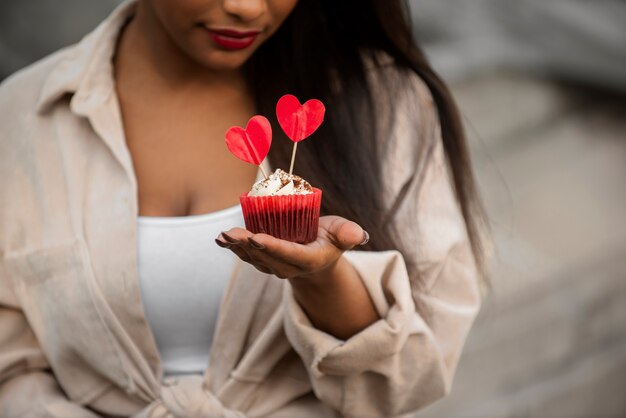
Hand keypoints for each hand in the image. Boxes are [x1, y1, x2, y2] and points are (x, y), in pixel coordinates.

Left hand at [215, 216, 368, 280]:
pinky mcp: (262, 261)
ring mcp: (272, 266)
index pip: (288, 254)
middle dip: (247, 246)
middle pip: (265, 257)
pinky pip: (246, 255)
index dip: (272, 246)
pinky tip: (220, 239)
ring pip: (252, 258)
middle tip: (232, 234)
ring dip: (236, 248)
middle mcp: (287, 267)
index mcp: (308, 260)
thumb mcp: (342, 235)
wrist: (316, 259)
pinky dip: (232, 248)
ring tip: (223, 236)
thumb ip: (348, 233)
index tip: (257, 237)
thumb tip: (359, 234)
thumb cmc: (329, 241)